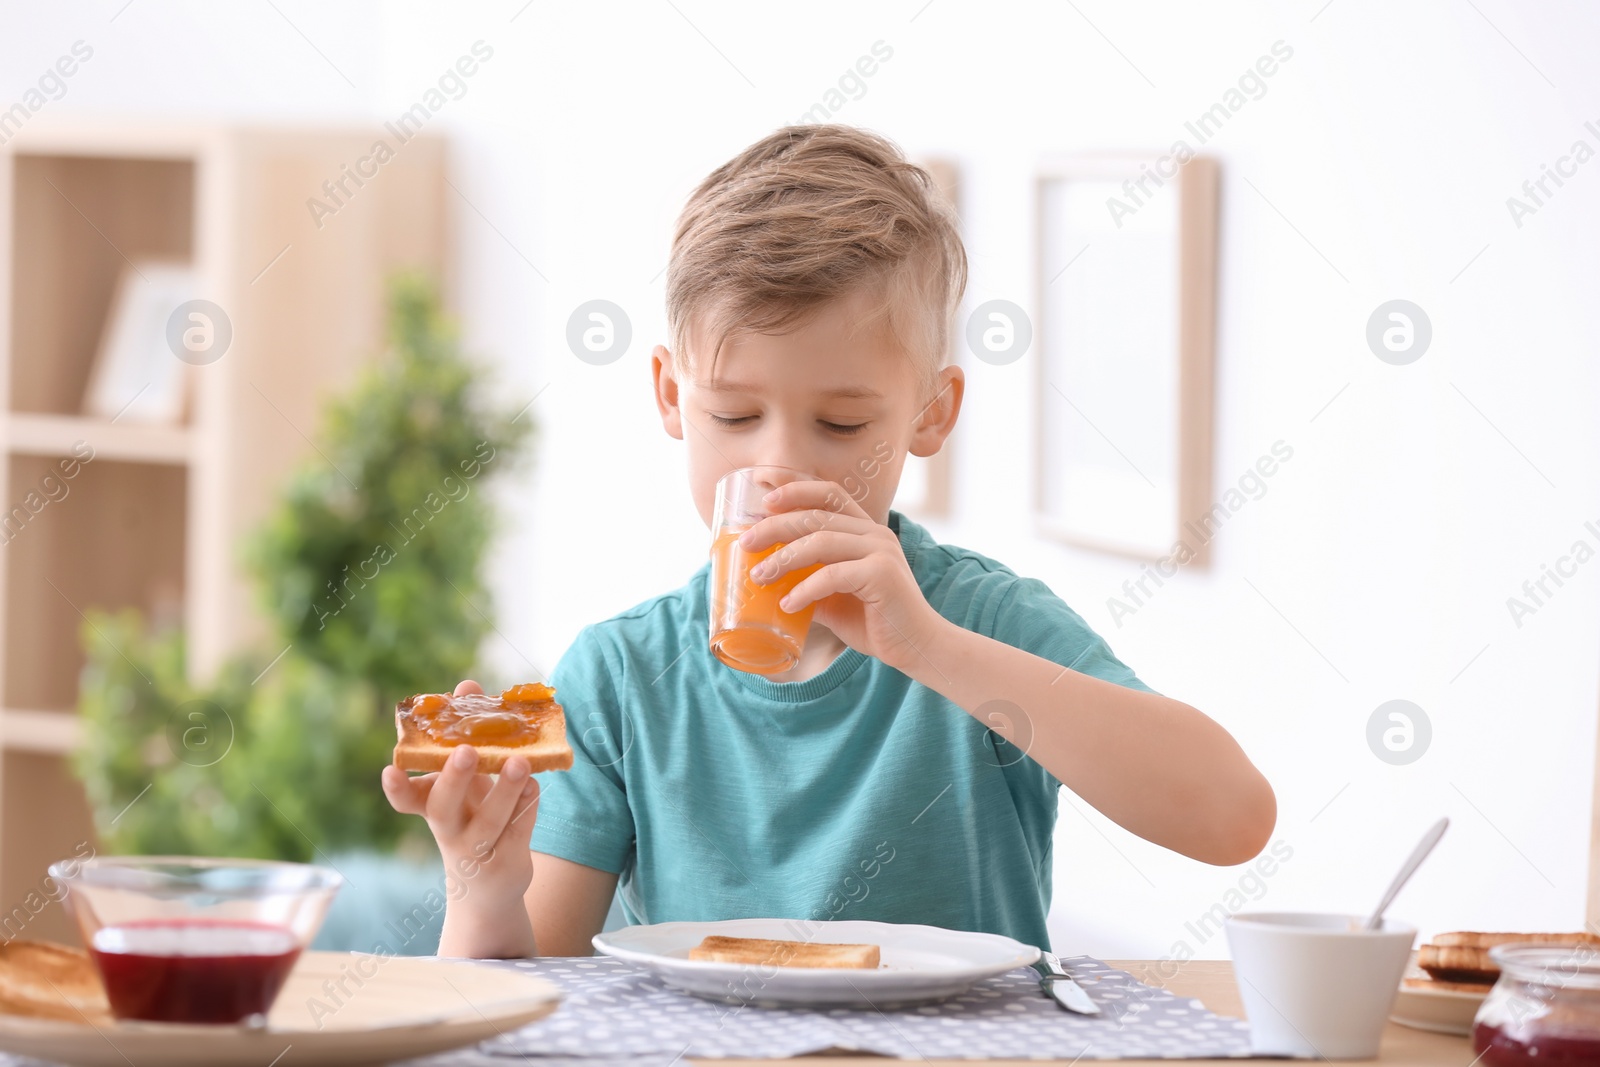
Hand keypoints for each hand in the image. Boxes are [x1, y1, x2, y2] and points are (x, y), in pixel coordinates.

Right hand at [380, 680, 540, 908]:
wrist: (489, 884)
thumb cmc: (473, 817)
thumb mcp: (466, 781)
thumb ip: (466, 737)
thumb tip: (467, 685)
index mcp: (431, 807)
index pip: (405, 800)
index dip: (397, 787)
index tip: (391, 769)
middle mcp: (448, 830)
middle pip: (442, 808)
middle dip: (453, 778)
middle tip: (465, 751)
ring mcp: (476, 850)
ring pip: (488, 822)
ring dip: (503, 790)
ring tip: (519, 762)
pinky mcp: (505, 861)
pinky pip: (518, 830)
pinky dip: (526, 805)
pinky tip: (534, 783)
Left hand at [741, 480, 945, 672]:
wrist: (915, 647)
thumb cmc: (874, 621)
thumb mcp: (833, 597)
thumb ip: (807, 582)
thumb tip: (765, 579)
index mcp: (865, 530)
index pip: (830, 493)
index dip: (796, 490)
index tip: (765, 500)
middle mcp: (874, 533)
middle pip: (816, 515)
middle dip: (775, 526)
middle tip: (745, 542)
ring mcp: (881, 551)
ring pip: (821, 541)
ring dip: (783, 558)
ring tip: (758, 576)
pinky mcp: (882, 575)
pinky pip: (833, 575)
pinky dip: (805, 589)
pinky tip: (787, 605)